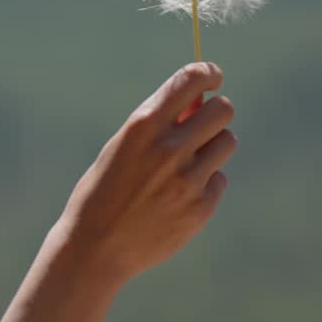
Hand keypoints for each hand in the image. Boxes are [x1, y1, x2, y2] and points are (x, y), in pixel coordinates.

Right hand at [56, 62, 236, 283]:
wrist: (94, 249)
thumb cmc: (103, 190)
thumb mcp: (122, 147)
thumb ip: (160, 124)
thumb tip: (200, 100)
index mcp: (143, 125)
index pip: (191, 80)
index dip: (208, 72)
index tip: (212, 76)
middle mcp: (169, 149)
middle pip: (222, 110)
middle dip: (216, 110)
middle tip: (203, 121)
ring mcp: (187, 181)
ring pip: (227, 142)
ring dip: (213, 145)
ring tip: (188, 161)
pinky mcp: (200, 209)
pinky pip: (218, 179)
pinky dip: (205, 182)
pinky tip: (177, 196)